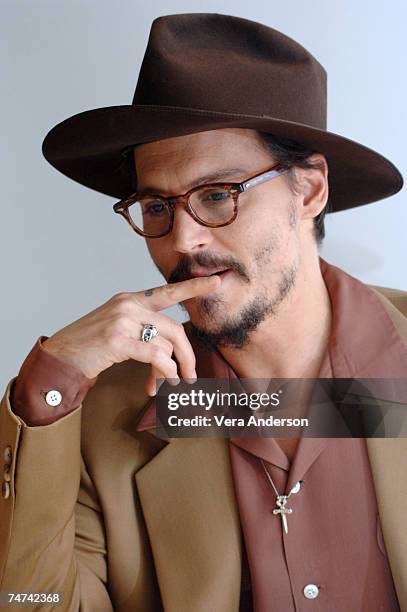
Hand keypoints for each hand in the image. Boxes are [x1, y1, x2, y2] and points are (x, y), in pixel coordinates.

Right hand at [42, 275, 220, 395]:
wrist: (61, 356)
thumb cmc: (91, 346)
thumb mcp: (119, 330)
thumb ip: (145, 334)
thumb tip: (171, 358)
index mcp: (131, 299)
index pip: (167, 291)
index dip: (194, 287)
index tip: (216, 281)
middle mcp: (128, 305)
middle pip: (174, 328)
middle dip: (188, 355)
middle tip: (191, 376)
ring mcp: (122, 320)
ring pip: (167, 343)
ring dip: (174, 369)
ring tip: (172, 384)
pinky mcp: (117, 339)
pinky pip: (155, 355)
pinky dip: (163, 371)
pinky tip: (158, 383)